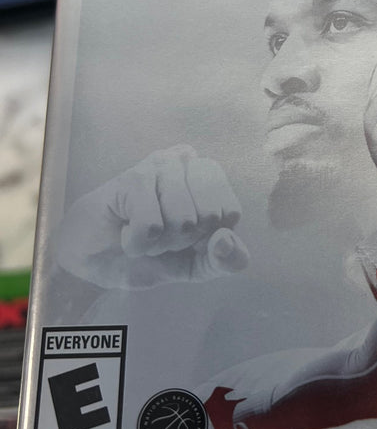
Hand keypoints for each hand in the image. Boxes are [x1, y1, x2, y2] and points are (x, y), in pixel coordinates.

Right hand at [54, 146, 249, 288]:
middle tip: (160, 234)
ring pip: (184, 221)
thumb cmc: (148, 253)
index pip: (231, 212)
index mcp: (209, 178)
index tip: (184, 238)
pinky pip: (153, 227)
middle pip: (210, 215)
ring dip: (159, 242)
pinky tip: (125, 231)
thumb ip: (225, 261)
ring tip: (141, 231)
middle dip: (183, 240)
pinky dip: (138, 244)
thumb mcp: (196, 266)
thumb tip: (226, 240)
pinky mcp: (133, 178)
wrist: (92, 260)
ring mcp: (160, 166)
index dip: (207, 237)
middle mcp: (188, 162)